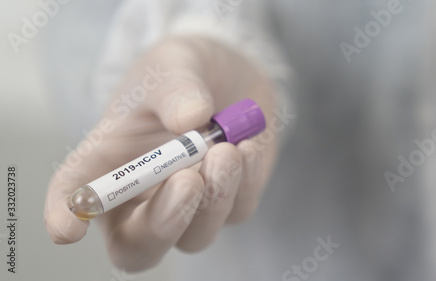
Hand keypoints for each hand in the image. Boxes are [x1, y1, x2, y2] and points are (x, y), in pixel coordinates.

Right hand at [44, 36, 278, 270]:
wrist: (230, 74)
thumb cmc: (184, 73)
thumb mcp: (173, 65)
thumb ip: (176, 88)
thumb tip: (191, 119)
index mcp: (109, 163)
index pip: (76, 196)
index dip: (64, 216)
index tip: (67, 229)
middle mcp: (145, 196)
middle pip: (138, 248)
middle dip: (162, 225)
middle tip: (187, 180)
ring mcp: (190, 206)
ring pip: (196, 238)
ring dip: (214, 198)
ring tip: (227, 149)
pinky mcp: (230, 201)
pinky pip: (238, 210)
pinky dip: (245, 181)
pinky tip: (248, 145)